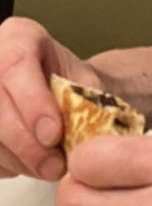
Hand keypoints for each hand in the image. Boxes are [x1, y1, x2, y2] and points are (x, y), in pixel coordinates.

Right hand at [0, 17, 99, 179]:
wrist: (61, 90)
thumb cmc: (70, 82)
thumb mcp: (84, 81)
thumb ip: (85, 100)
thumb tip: (89, 133)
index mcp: (19, 35)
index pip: (16, 65)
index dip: (33, 103)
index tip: (53, 135)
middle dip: (26, 143)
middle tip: (54, 166)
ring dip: (17, 159)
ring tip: (47, 169)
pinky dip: (6, 164)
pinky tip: (27, 164)